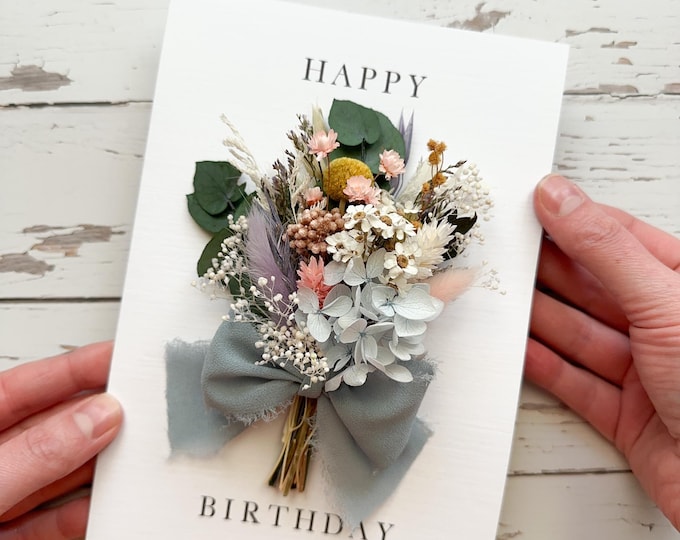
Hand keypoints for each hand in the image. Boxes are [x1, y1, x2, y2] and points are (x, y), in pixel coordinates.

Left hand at [0, 342, 121, 538]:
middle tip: (147, 410)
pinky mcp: (12, 538)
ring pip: (62, 474)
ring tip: (138, 456)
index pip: (32, 384)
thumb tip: (96, 418)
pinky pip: (58, 520)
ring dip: (101, 467)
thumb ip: (33, 453)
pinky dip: (87, 514)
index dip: (80, 367)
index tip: (126, 359)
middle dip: (101, 418)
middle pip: (55, 427)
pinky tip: (109, 506)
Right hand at [525, 174, 679, 528]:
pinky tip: (520, 348)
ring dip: (538, 318)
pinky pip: (576, 384)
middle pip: (593, 288)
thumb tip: (561, 199)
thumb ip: (606, 250)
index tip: (532, 206)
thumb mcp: (665, 302)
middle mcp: (666, 328)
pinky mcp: (627, 417)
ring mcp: (646, 373)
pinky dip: (545, 367)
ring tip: (501, 297)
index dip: (574, 221)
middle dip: (547, 271)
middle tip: (504, 253)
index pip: (622, 240)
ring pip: (579, 336)